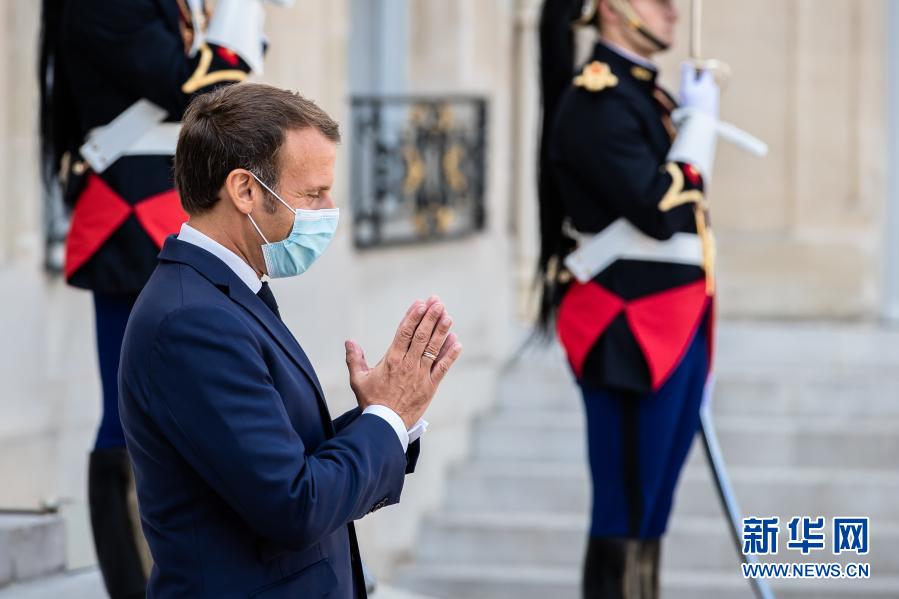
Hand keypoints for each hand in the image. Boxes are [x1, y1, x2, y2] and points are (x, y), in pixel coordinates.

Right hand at [344, 296, 461, 428]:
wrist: (385, 425)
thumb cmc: (371, 401)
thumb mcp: (358, 380)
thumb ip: (354, 359)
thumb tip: (349, 341)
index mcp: (391, 360)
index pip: (404, 333)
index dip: (413, 317)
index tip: (420, 303)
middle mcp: (407, 364)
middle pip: (421, 336)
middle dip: (430, 318)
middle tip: (438, 302)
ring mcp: (420, 375)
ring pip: (433, 349)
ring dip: (442, 331)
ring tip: (448, 316)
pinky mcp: (430, 386)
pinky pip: (443, 368)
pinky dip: (450, 355)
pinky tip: (456, 342)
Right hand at [679, 62, 719, 118]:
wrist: (700, 125)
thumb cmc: (692, 105)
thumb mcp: (686, 87)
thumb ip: (687, 75)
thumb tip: (686, 63)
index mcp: (708, 83)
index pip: (706, 70)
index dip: (699, 69)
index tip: (691, 71)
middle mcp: (713, 90)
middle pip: (704, 83)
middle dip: (696, 84)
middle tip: (686, 90)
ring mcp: (714, 101)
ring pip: (704, 94)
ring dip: (697, 95)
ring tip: (688, 104)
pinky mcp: (712, 111)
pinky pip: (704, 104)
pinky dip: (698, 105)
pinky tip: (692, 111)